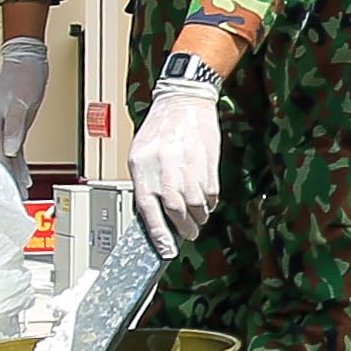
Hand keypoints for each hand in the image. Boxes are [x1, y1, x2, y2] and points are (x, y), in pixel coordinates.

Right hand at [0, 36, 50, 190]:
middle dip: (8, 178)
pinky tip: (22, 172)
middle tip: (17, 197)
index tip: (11, 190)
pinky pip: (13, 147)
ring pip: (7, 155)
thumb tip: (9, 150)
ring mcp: (3, 124)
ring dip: (13, 173)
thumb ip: (14, 127)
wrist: (26, 58)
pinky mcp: (13, 123)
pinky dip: (18, 161)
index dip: (5, 174)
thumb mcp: (21, 102)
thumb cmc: (23, 76)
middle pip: (0, 158)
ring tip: (21, 190)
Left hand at [128, 75, 223, 254]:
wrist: (185, 100)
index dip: (158, 232)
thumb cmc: (160, 129)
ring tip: (198, 219)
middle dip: (183, 228)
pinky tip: (205, 202)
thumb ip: (145, 183)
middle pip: (175, 208)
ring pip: (196, 203)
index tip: (166, 250)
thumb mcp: (141, 154)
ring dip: (198, 217)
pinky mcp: (208, 161)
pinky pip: (210, 192)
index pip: (148, 206)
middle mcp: (164, 164)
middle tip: (188, 235)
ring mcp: (187, 162)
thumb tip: (153, 216)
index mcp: (142, 164)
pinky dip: (209, 202)